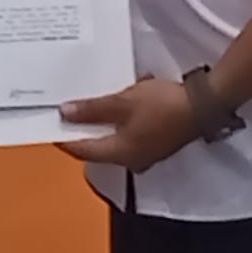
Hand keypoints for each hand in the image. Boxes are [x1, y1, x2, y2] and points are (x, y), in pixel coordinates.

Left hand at [57, 76, 200, 171]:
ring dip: (104, 118)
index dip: (63, 136)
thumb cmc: (160, 106)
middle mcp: (130, 158)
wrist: (203, 105)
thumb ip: (91, 110)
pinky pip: (132, 128)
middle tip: (67, 108)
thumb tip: (63, 114)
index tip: (48, 122)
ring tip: (93, 98)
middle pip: (98, 144)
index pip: (81, 149)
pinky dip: (124, 115)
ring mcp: (146, 150)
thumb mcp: (122, 103)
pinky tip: (125, 95)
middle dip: (83, 126)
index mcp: (118, 153)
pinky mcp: (158, 139)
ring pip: (116, 135)